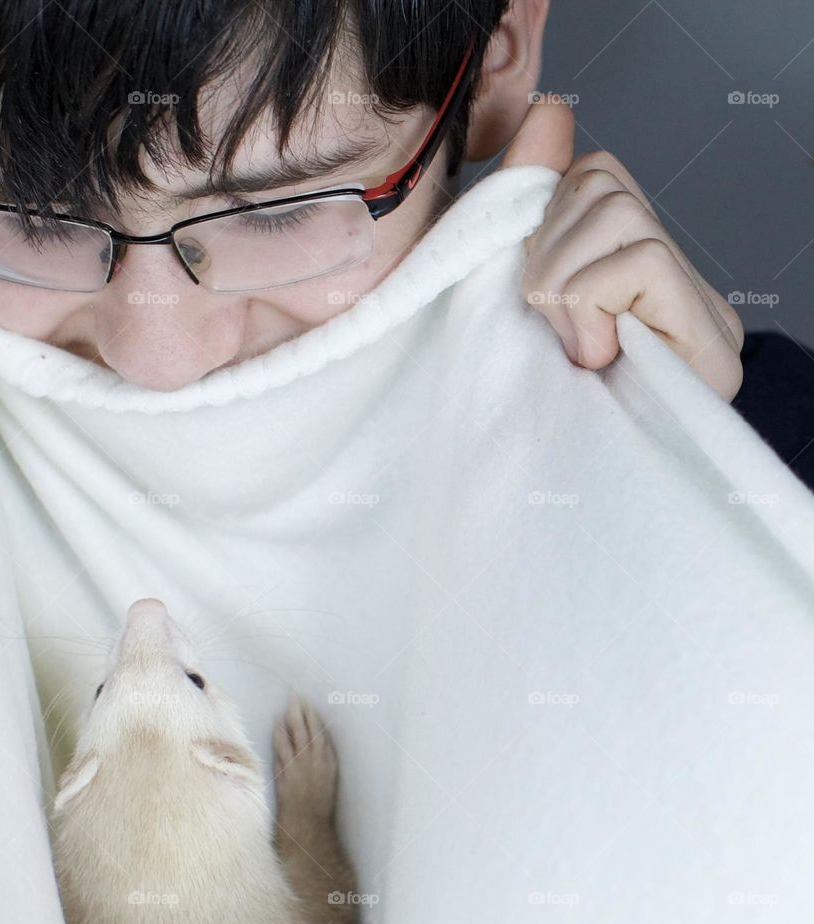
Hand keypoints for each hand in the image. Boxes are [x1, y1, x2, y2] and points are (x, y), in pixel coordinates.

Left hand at [500, 97, 743, 400]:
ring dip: (562, 283)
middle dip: (546, 253)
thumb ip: (534, 218)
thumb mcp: (520, 304)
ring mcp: (697, 309)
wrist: (586, 504)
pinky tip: (594, 358)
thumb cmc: (540, 412)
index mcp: (626, 268)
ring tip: (570, 348)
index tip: (529, 291)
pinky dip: (593, 305)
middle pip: (598, 183)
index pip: (591, 174)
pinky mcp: (708, 341)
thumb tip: (549, 114)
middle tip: (548, 326)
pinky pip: (633, 264)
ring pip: (613, 215)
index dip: (544, 213)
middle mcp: (673, 278)